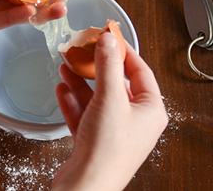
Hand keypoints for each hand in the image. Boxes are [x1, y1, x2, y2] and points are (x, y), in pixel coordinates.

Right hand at [51, 33, 167, 190]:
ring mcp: (115, 132)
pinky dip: (74, 102)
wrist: (86, 186)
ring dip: (81, 82)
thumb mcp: (109, 97)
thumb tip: (108, 41)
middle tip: (83, 50)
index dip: (123, 51)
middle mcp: (136, 122)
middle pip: (116, 84)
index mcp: (150, 111)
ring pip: (98, 99)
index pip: (141, 71)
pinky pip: (85, 115)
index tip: (109, 37)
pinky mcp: (96, 142)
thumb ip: (108, 66)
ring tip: (66, 66)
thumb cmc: (107, 150)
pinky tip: (62, 89)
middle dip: (96, 67)